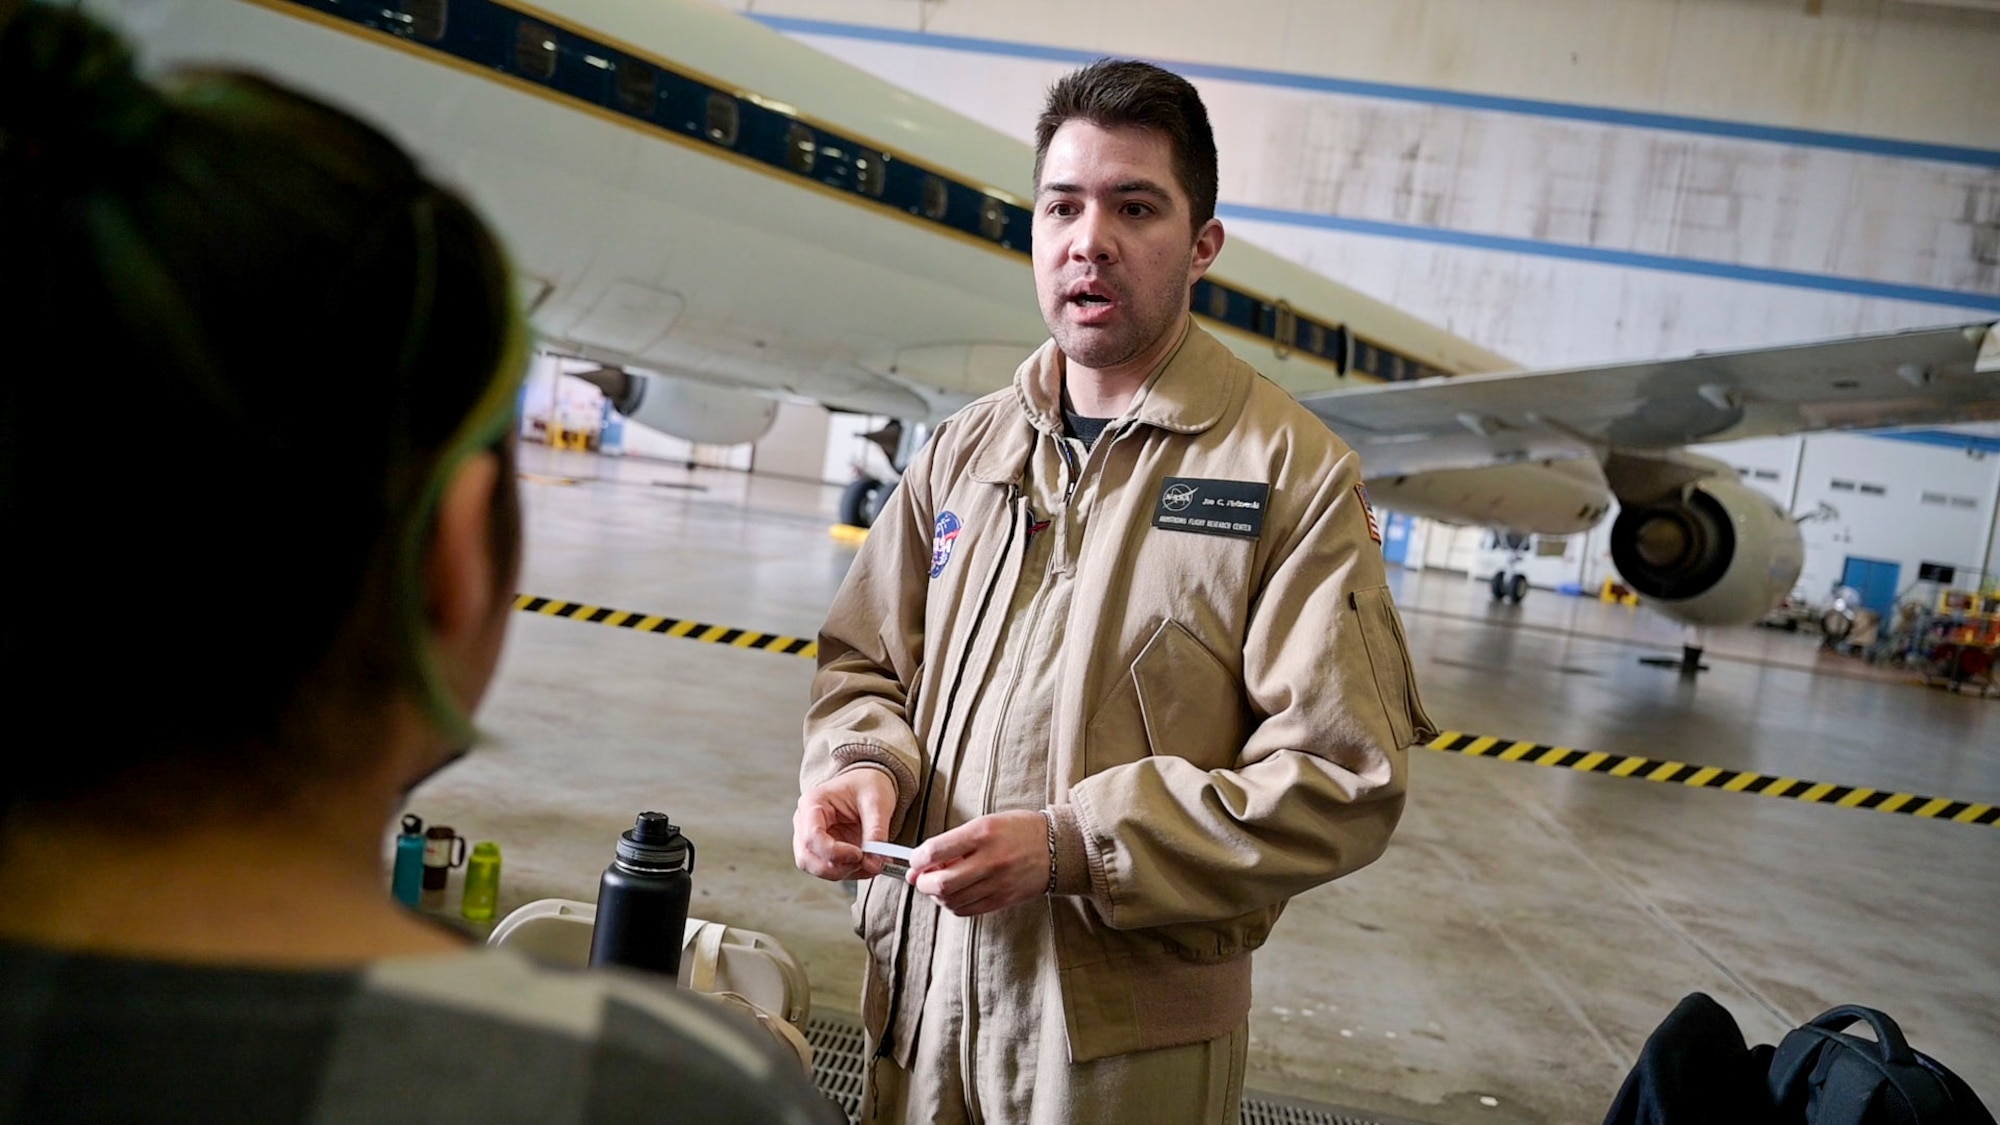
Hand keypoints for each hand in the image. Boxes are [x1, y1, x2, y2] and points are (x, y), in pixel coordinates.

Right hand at [793, 768, 896, 880]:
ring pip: (815, 868)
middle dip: (837, 867)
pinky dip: (849, 872)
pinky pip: (829, 870)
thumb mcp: (877, 803)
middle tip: (866, 862)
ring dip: (843, 872)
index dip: (834, 852)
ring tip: (870, 862)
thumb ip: (877, 833)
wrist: (867, 783)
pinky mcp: (821, 851)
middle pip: (807, 858)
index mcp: (812, 803)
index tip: (859, 854)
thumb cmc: (868, 785)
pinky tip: (867, 863)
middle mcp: (804, 823)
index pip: (812, 837)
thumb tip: (875, 863)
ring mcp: (810, 839)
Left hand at [909, 810, 1049, 916]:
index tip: (915, 861)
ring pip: (951, 900)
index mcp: (982, 833)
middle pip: (941, 883)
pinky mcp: (1003, 899)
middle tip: (921, 879)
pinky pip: (967, 910)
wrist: (1056, 847)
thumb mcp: (985, 823)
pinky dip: (953, 905)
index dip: (917, 859)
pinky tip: (955, 895)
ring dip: (937, 896)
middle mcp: (989, 859)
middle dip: (922, 883)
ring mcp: (997, 883)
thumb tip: (921, 863)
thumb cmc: (1018, 830)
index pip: (935, 851)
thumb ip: (954, 842)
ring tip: (939, 886)